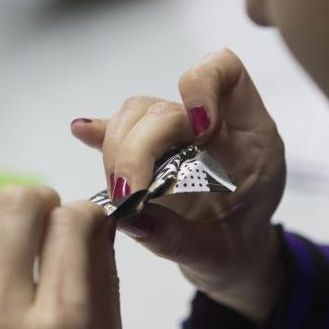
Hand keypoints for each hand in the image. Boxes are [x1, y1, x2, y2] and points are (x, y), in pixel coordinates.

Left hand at [0, 187, 126, 328]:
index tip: (85, 222)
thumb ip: (107, 290)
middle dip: (40, 197)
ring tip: (6, 232)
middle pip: (17, 206)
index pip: (73, 223)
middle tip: (45, 216)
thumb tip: (98, 228)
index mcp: (66, 327)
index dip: (85, 210)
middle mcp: (8, 317)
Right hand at [71, 49, 285, 321]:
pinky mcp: (146, 150)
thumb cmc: (236, 247)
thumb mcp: (217, 255)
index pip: (224, 73)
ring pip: (134, 116)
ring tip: (121, 194)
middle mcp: (207, 126)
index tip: (197, 129)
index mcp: (246, 136)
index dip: (202, 84)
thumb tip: (129, 216)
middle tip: (131, 195)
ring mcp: (174, 136)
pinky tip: (83, 134)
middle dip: (138, 147)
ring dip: (118, 152)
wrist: (233, 255)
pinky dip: (99, 133)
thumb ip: (177, 237)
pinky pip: (117, 130)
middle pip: (160, 107)